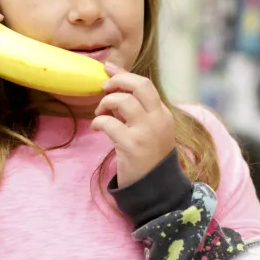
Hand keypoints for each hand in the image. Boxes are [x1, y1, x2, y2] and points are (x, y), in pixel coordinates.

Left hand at [92, 63, 175, 187]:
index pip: (145, 85)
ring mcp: (146, 132)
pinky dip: (97, 122)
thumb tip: (114, 90)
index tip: (109, 70)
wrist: (155, 189)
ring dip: (105, 103)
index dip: (124, 75)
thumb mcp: (150, 132)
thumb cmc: (148, 160)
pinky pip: (108, 123)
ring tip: (100, 113)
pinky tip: (96, 127)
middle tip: (103, 87)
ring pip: (122, 101)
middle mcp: (158, 120)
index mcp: (163, 115)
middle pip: (139, 85)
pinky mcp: (132, 145)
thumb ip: (136, 112)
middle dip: (117, 80)